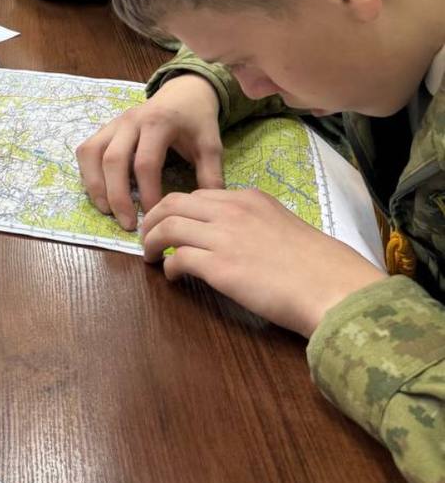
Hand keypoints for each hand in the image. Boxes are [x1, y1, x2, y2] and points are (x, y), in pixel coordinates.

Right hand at [75, 75, 222, 229]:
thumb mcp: (210, 145)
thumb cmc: (196, 121)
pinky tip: (99, 192)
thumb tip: (202, 211)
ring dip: (96, 185)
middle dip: (117, 196)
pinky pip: (87, 150)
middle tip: (127, 224)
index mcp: (158, 123)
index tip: (155, 215)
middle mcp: (131, 120)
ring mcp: (114, 123)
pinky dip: (87, 172)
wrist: (184, 92)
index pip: (146, 163)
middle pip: (114, 160)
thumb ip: (210, 176)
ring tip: (107, 211)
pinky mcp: (105, 128)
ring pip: (93, 154)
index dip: (148, 193)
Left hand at [140, 187, 385, 335]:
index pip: (198, 195)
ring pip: (168, 226)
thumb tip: (236, 239)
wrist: (332, 287)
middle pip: (173, 202)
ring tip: (150, 256)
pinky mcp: (218, 266)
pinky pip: (178, 258)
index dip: (178, 209)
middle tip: (149, 236)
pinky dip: (169, 266)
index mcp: (250, 198)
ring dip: (152, 241)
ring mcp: (223, 236)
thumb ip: (256, 224)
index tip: (171, 223)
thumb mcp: (284, 226)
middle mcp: (232, 210)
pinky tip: (172, 277)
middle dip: (154, 218)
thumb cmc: (319, 265)